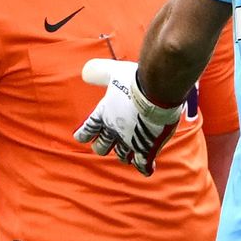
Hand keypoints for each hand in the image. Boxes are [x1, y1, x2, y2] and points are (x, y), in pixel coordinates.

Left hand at [74, 59, 182, 175]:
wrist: (158, 90)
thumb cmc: (136, 80)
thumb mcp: (114, 72)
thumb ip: (98, 72)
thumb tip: (85, 71)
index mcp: (104, 114)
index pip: (87, 130)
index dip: (85, 134)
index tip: (83, 137)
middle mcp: (114, 130)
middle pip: (102, 147)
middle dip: (105, 146)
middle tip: (110, 143)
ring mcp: (130, 141)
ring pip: (123, 156)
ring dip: (126, 154)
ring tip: (131, 152)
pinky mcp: (147, 148)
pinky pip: (143, 164)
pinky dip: (145, 167)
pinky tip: (148, 169)